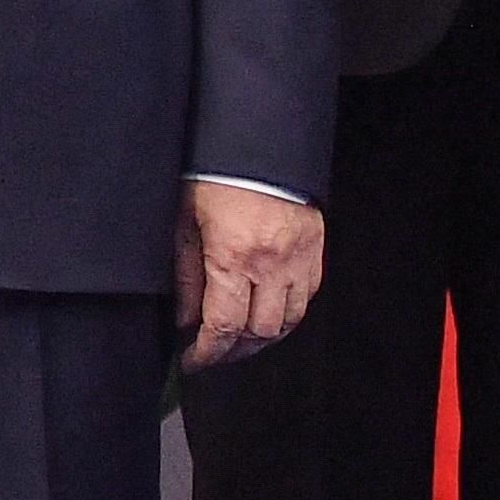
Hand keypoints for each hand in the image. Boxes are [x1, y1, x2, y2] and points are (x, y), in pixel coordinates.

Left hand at [176, 185, 325, 365]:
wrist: (257, 140)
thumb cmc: (216, 174)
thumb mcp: (185, 221)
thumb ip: (186, 275)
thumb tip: (186, 318)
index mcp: (234, 258)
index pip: (224, 327)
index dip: (207, 352)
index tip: (194, 360)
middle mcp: (271, 264)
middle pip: (259, 332)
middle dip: (234, 350)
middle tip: (214, 351)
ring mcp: (298, 258)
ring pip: (288, 321)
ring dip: (263, 336)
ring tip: (240, 337)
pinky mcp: (314, 249)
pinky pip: (307, 297)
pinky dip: (288, 312)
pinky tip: (269, 310)